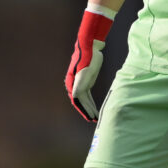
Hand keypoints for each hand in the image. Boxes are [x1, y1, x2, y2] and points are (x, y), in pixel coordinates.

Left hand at [65, 8, 113, 122]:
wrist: (90, 48)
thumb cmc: (92, 55)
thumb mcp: (91, 67)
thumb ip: (90, 73)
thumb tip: (94, 66)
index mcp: (76, 81)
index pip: (81, 97)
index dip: (86, 106)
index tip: (92, 112)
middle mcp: (73, 84)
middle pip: (79, 101)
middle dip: (86, 111)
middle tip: (92, 119)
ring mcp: (75, 84)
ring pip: (80, 102)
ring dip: (87, 111)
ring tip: (94, 119)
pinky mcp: (78, 84)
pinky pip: (81, 100)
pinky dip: (86, 108)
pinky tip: (92, 114)